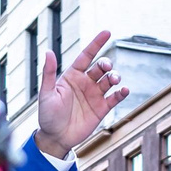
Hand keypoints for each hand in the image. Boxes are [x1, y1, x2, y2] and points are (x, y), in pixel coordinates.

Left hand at [36, 28, 122, 157]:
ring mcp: (95, 95)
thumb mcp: (46, 93)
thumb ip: (49, 73)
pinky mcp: (102, 109)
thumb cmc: (48, 115)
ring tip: (114, 79)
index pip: (86, 55)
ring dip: (115, 77)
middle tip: (106, 68)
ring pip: (109, 80)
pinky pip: (115, 98)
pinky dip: (121, 93)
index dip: (96, 44)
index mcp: (72, 76)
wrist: (56, 138)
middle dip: (106, 64)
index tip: (107, 32)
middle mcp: (85, 83)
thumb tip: (49, 51)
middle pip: (101, 67)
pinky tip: (124, 90)